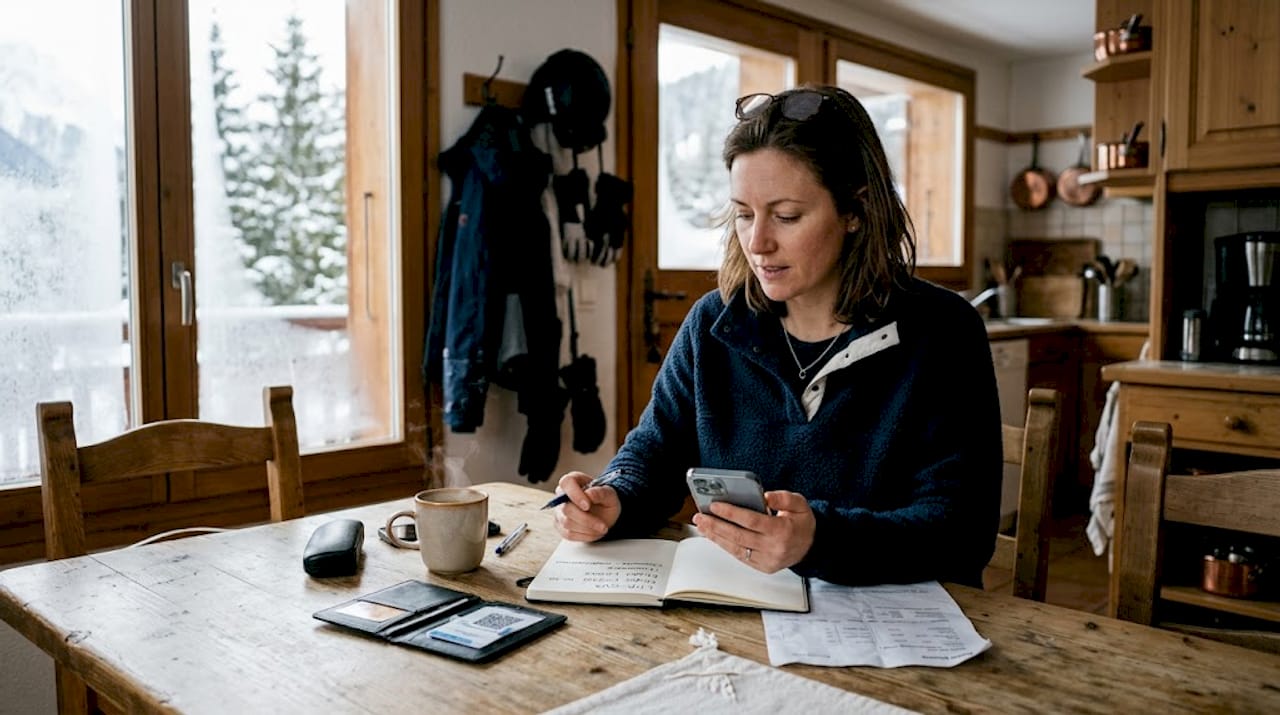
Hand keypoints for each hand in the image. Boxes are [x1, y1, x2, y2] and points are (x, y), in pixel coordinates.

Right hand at [552, 471, 620, 541]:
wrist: (606, 513)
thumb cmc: (605, 500)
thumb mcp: (610, 494)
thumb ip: (601, 492)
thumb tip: (589, 494)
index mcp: (574, 480)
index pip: (566, 483)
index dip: (575, 494)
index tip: (587, 505)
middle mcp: (562, 495)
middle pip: (566, 508)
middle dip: (586, 519)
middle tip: (603, 525)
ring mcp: (559, 511)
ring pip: (567, 523)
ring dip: (588, 529)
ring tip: (602, 528)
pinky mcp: (561, 526)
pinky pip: (569, 534)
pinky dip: (584, 535)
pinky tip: (594, 532)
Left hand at [691, 490, 814, 572]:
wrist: (811, 548)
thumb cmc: (802, 523)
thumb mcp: (800, 504)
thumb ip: (783, 498)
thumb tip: (765, 496)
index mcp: (783, 531)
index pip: (752, 521)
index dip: (732, 513)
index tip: (715, 505)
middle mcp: (774, 548)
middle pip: (739, 536)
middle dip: (716, 525)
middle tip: (700, 516)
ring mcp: (767, 560)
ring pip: (736, 549)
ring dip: (716, 537)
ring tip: (702, 525)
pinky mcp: (762, 567)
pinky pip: (740, 556)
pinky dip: (725, 546)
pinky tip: (714, 536)